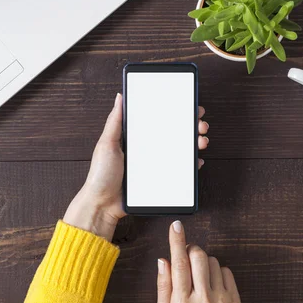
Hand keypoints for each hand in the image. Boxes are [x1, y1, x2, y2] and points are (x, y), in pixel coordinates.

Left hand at [64, 94, 210, 240]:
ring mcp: (154, 164)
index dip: (175, 112)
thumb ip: (114, 122)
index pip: (158, 120)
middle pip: (173, 133)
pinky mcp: (158, 179)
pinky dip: (190, 164)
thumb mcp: (106, 144)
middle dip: (190, 126)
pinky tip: (197, 160)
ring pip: (179, 150)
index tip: (189, 106)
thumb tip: (120, 97)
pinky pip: (178, 170)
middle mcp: (147, 149)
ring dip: (194, 143)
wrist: (103, 205)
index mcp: (135, 137)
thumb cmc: (100, 175)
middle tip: (200, 124)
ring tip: (201, 141)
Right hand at [156, 221, 241, 302]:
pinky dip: (217, 272)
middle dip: (191, 250)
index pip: (179, 264)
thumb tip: (164, 261)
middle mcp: (202, 300)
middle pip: (197, 256)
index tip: (176, 227)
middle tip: (188, 256)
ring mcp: (220, 299)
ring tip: (200, 278)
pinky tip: (211, 284)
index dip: (177, 241)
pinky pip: (225, 270)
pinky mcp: (234, 298)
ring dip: (203, 263)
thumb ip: (162, 285)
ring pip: (212, 260)